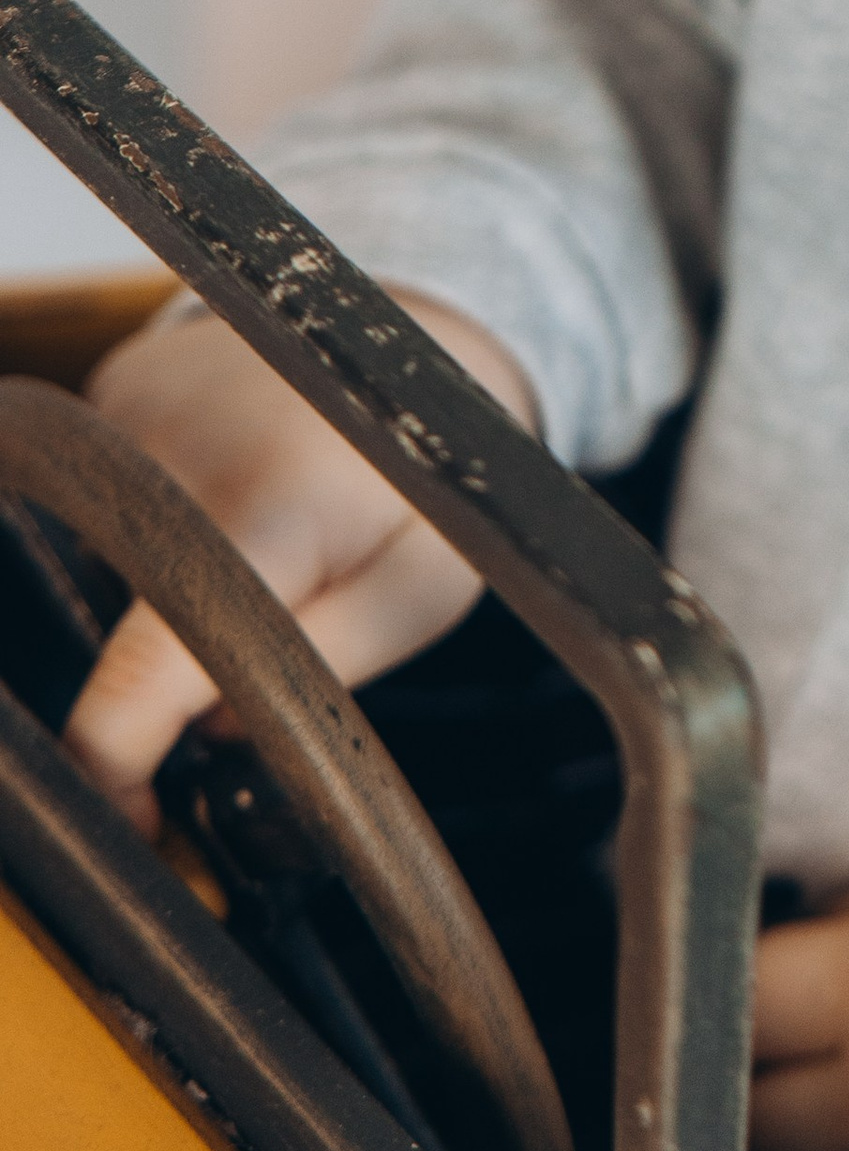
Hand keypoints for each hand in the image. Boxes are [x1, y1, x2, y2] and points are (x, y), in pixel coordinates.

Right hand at [62, 293, 538, 827]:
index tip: (129, 812)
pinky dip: (158, 518)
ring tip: (265, 539)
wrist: (424, 339)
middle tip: (256, 638)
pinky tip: (231, 489)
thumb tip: (212, 727)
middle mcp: (179, 451)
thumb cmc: (433, 478)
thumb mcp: (420, 593)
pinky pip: (113, 489)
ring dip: (167, 580)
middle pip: (124, 611)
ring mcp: (136, 407)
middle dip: (169, 658)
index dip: (118, 757)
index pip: (147, 665)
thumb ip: (320, 668)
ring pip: (116, 554)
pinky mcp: (121, 383)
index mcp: (267, 515)